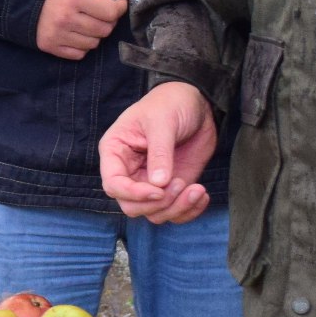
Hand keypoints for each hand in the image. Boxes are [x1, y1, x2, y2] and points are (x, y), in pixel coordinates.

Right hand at [37, 0, 130, 59]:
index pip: (111, 12)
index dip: (120, 7)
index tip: (117, 2)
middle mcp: (66, 18)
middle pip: (105, 30)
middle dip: (108, 20)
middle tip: (100, 11)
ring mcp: (57, 34)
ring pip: (94, 43)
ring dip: (95, 33)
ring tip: (87, 20)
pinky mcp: (49, 45)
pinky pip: (79, 54)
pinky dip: (82, 45)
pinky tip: (76, 31)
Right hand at [98, 83, 215, 222]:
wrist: (195, 103)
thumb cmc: (170, 103)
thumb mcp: (162, 122)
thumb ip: (159, 152)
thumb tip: (158, 183)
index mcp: (115, 152)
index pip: (113, 184)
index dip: (133, 193)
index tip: (159, 190)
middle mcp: (129, 172)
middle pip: (131, 205)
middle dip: (157, 203)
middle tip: (180, 184)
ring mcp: (150, 182)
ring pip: (154, 213)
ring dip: (176, 208)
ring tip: (196, 189)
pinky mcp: (171, 188)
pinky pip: (174, 211)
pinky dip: (189, 210)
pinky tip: (201, 195)